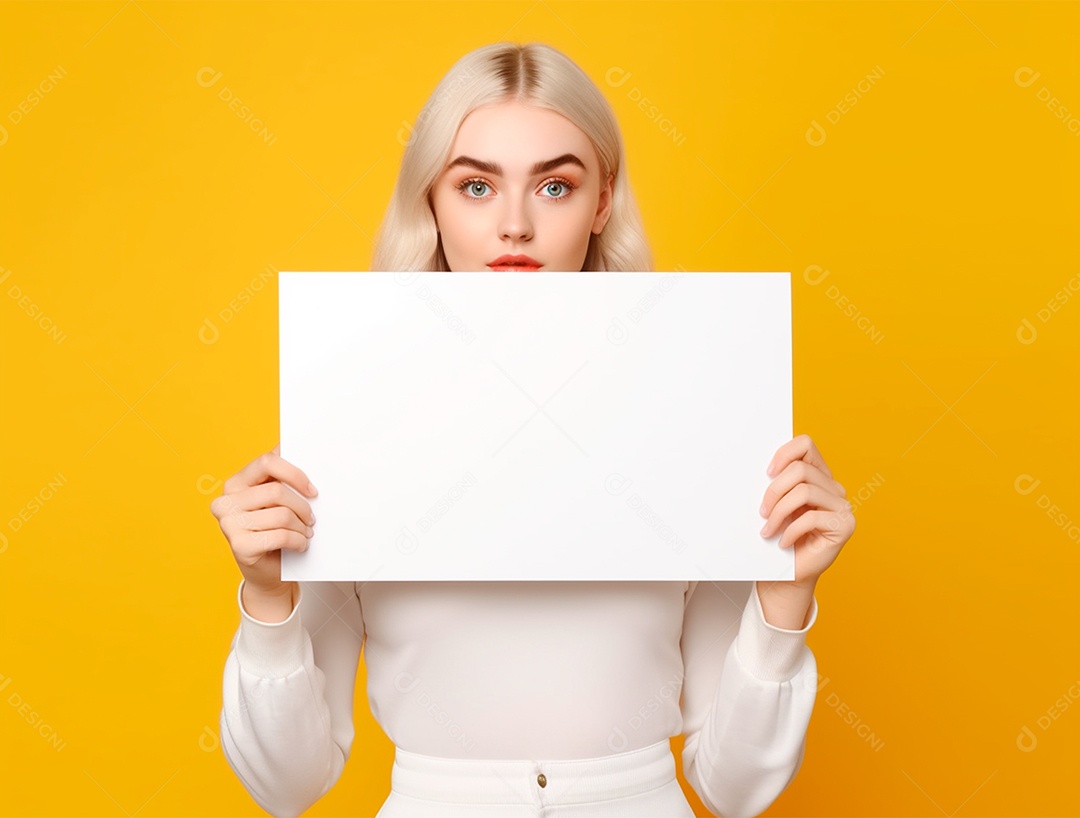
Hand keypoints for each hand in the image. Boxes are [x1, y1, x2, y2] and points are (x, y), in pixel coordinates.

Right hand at [210, 443, 318, 594]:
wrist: (267, 572)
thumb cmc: (274, 530)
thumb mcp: (277, 501)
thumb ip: (282, 478)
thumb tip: (303, 449)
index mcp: (235, 483)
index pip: (267, 462)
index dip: (294, 473)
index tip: (312, 490)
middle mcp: (226, 501)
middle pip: (277, 490)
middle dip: (302, 506)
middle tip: (311, 519)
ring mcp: (229, 523)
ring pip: (282, 514)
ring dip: (302, 526)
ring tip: (306, 532)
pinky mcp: (239, 545)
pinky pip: (280, 535)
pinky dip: (298, 541)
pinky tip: (300, 545)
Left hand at [759, 433, 854, 587]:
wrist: (789, 574)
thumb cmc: (780, 536)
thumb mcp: (776, 505)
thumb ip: (778, 483)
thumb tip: (764, 468)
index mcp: (819, 476)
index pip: (806, 445)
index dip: (784, 454)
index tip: (767, 473)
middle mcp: (834, 488)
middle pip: (800, 470)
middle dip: (774, 491)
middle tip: (761, 512)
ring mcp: (843, 507)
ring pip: (804, 491)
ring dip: (779, 512)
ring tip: (768, 529)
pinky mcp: (845, 526)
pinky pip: (811, 518)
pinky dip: (791, 530)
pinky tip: (783, 542)